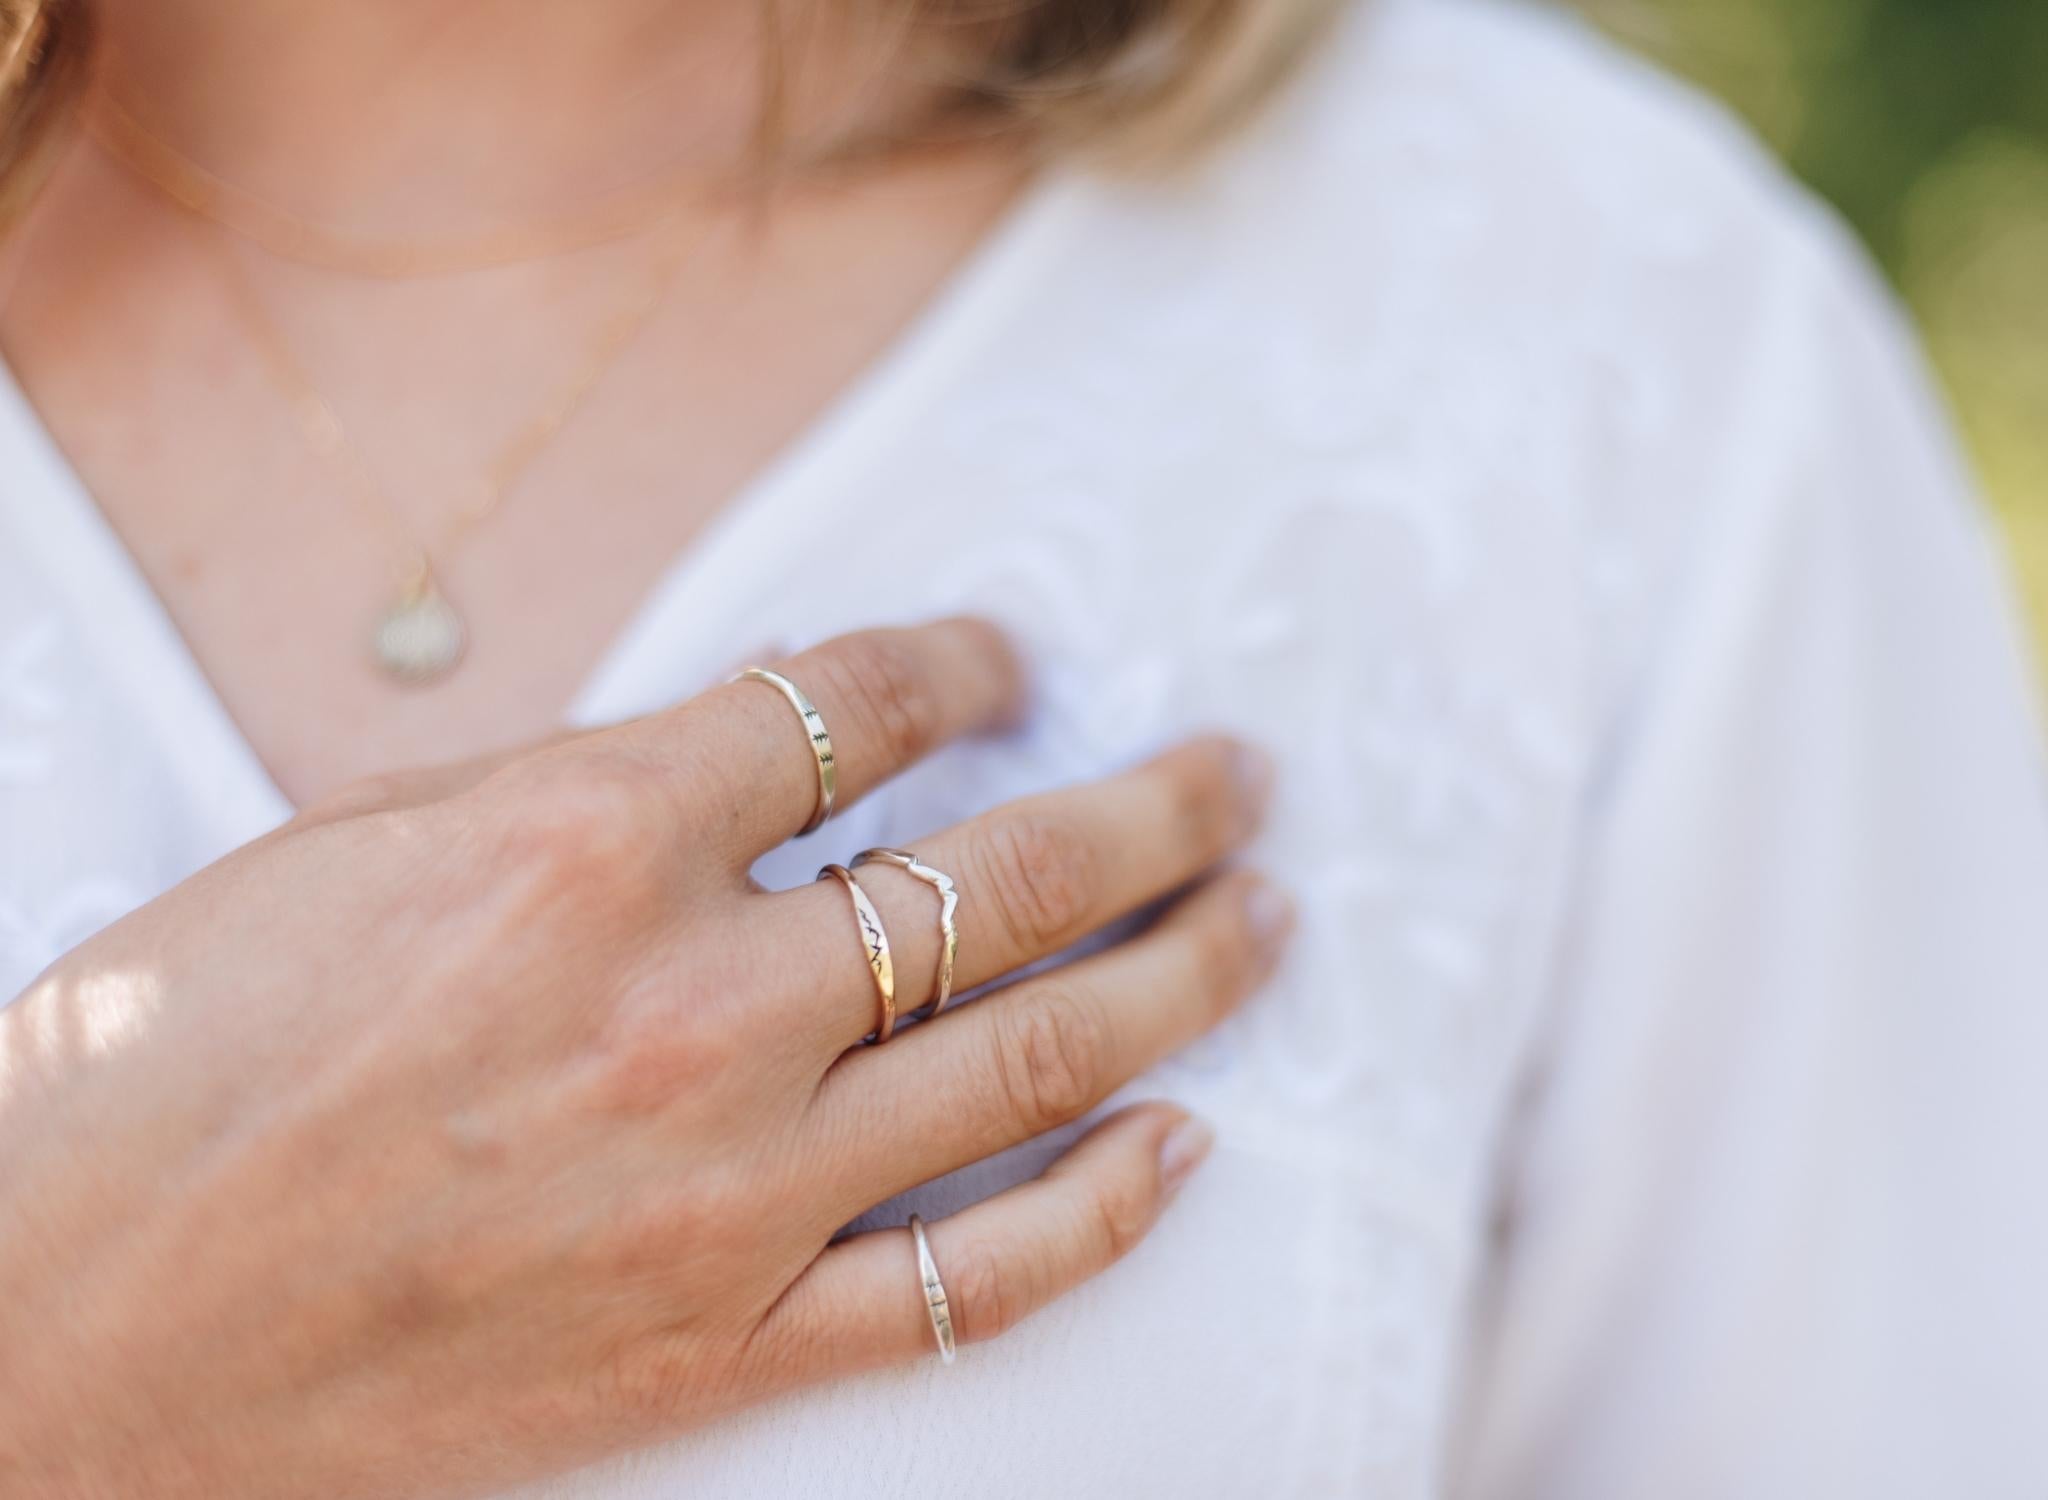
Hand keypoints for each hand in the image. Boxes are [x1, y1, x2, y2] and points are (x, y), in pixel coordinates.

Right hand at [0, 619, 1289, 1499]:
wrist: (70, 1326)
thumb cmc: (187, 1060)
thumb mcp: (375, 843)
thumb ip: (595, 785)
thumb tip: (772, 742)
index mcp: (590, 842)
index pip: (853, 706)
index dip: (962, 664)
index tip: (1014, 661)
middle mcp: (692, 1005)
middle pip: (1003, 870)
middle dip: (1152, 805)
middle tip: (1240, 774)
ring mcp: (729, 1188)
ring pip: (1035, 1055)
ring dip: (1184, 970)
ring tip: (1268, 913)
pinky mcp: (722, 1343)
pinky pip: (971, 1281)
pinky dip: (1100, 1212)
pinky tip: (1183, 1144)